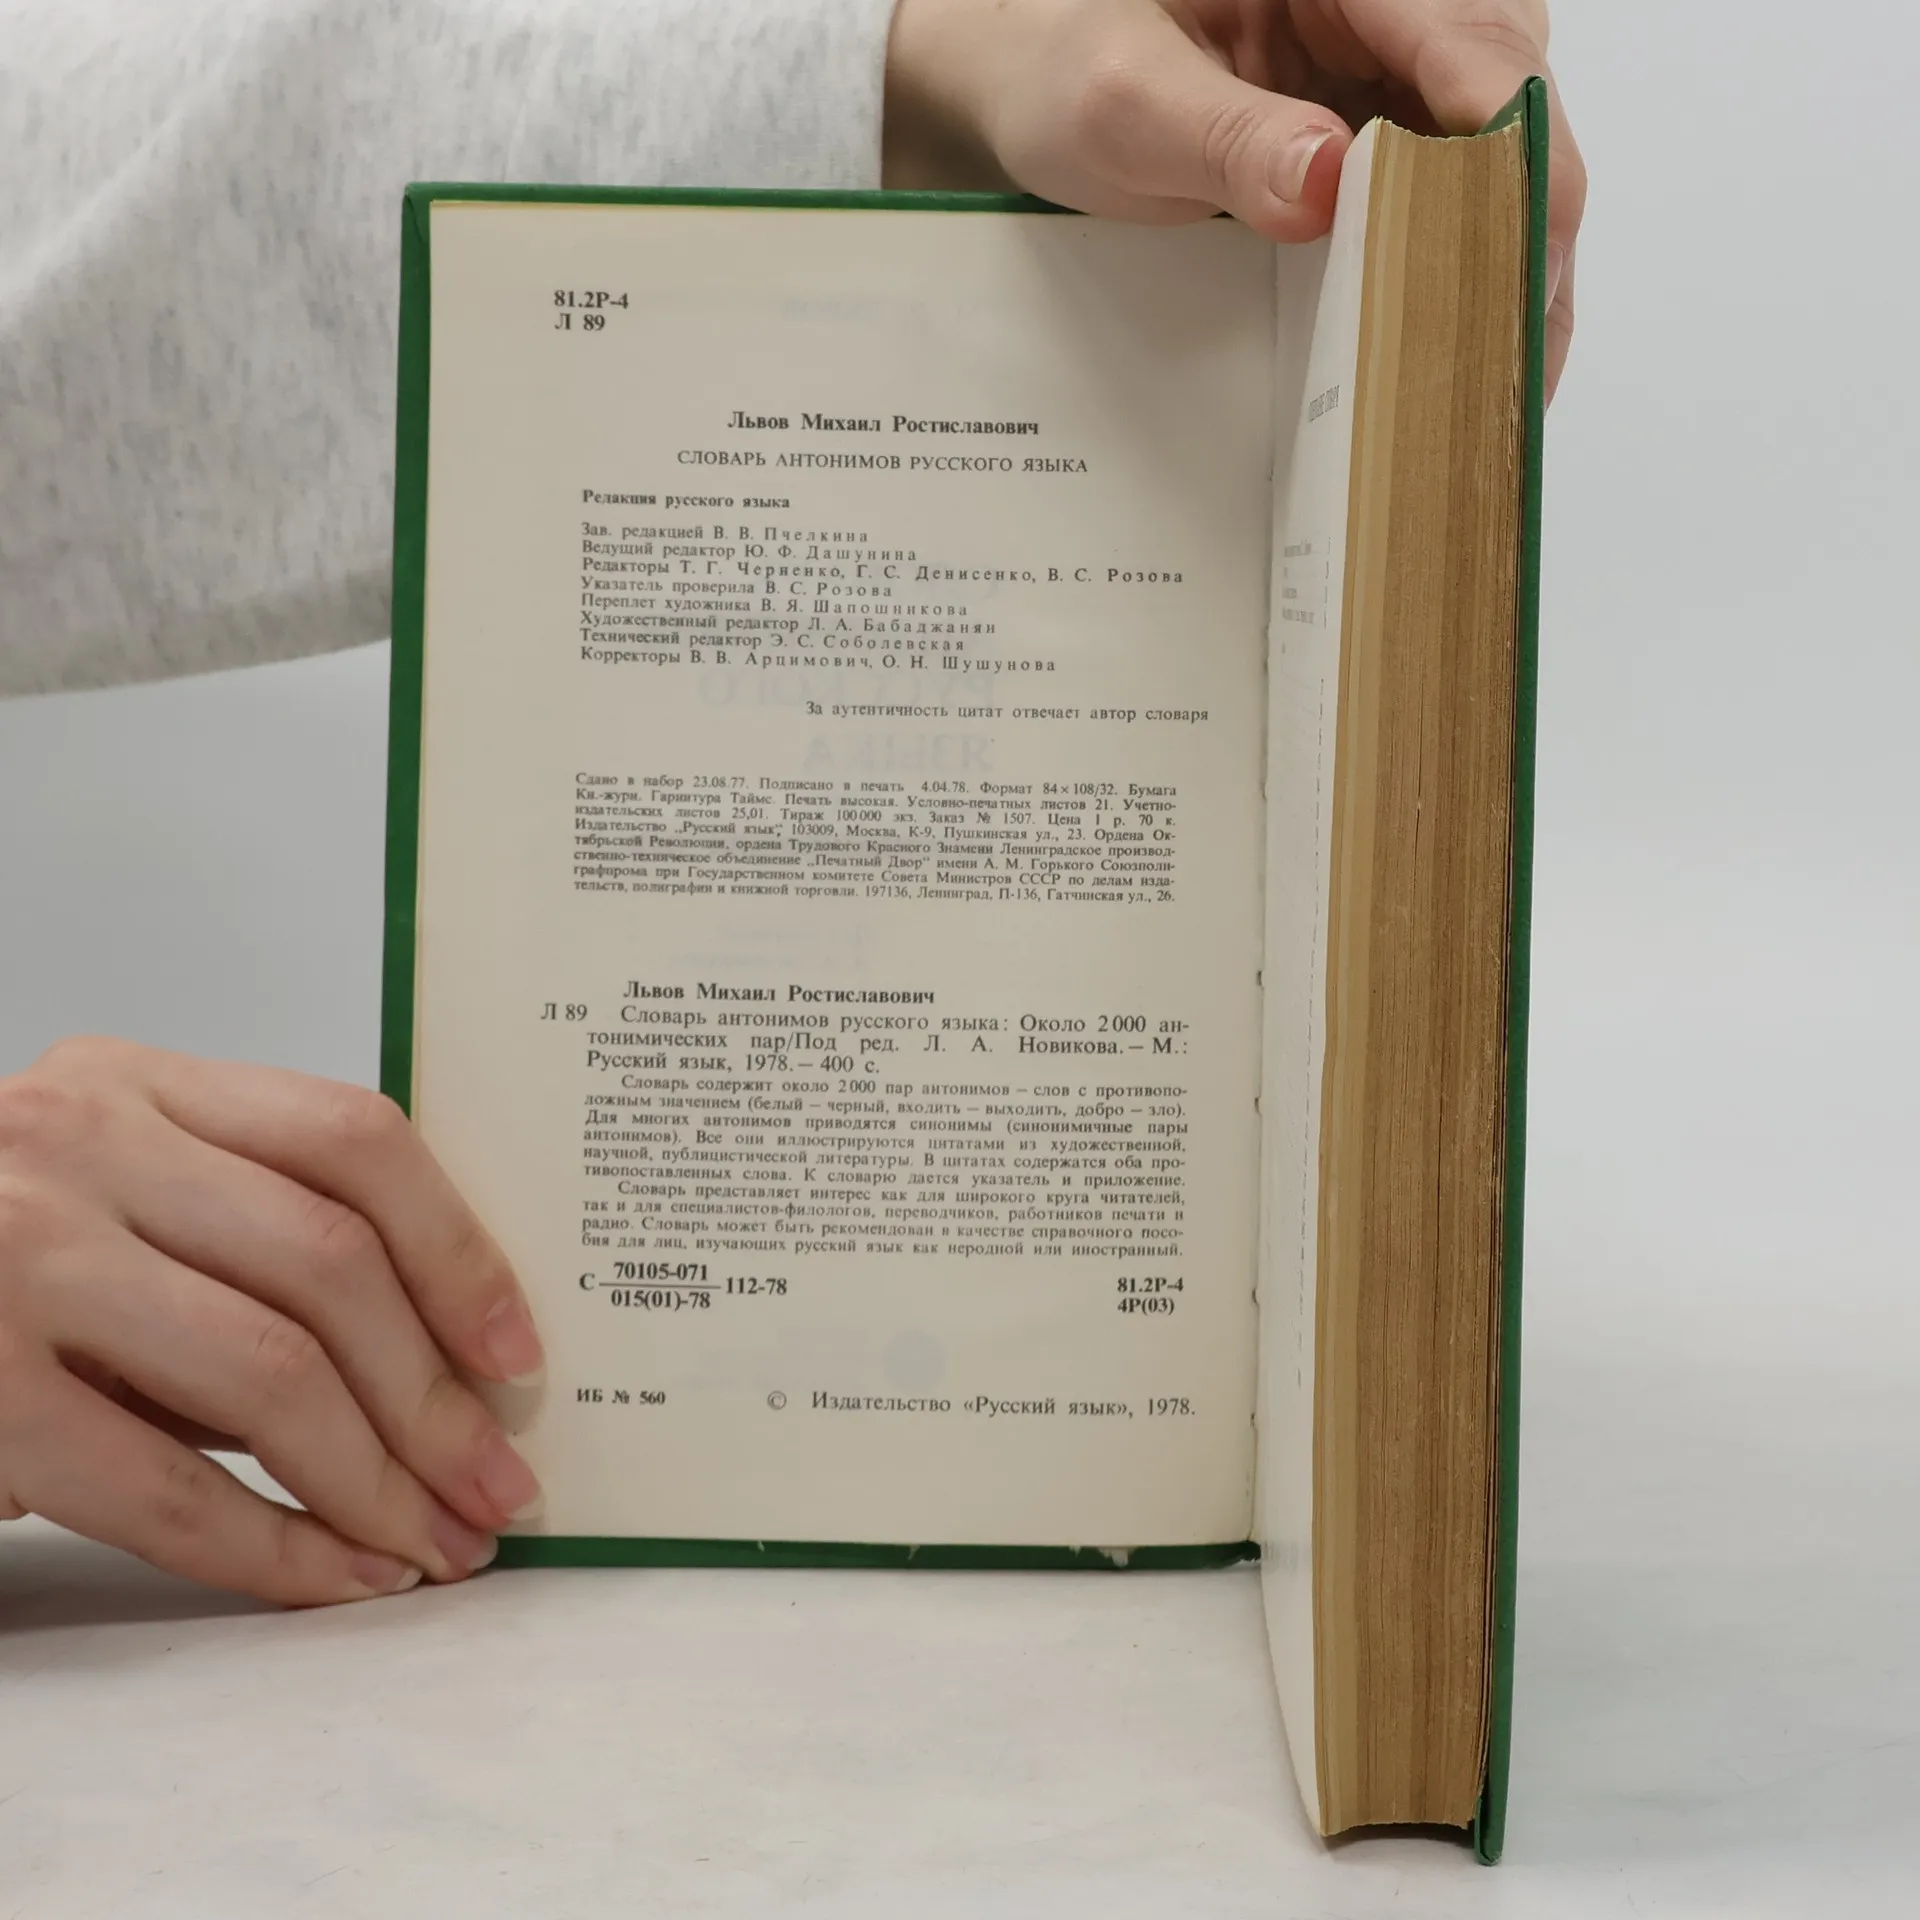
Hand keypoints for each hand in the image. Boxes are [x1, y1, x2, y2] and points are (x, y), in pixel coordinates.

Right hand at [0, 1038, 544, 1604]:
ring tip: (436, 1544)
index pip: (353, 1137)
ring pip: (267, 1374)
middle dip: (438, 1397)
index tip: (519, 1352)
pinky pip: (160, 1487)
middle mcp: (76, 1144)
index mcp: (139, 1084)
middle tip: (500, 1485)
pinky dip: (272, 1549)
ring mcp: (14, 1260)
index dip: (459, 1249)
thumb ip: (250, 1241)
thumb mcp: (117, 1198)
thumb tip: (446, 1356)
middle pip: (328, 1265)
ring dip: (377, 1481)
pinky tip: (336, 1581)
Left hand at [885, 0, 1583, 395]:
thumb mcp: (1124, 103)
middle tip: (1511, 366)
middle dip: (1523, 231)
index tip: (1511, 262)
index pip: (1475, 39)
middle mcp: (1398, 6)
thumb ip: (1222, 139)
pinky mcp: (1388, 133)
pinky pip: (1457, 199)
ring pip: (1504, 161)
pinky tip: (1460, 360)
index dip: (1509, 153)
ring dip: (1507, 270)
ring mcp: (1402, 69)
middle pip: (1513, 108)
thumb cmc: (1066, 71)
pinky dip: (1463, 278)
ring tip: (1498, 391)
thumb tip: (1328, 185)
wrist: (1035, 90)